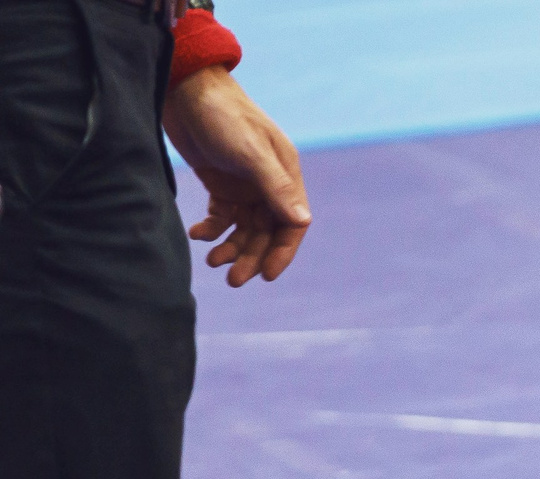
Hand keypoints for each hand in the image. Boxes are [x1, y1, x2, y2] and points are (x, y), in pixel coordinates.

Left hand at [160, 68, 308, 284]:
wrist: (185, 86)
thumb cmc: (223, 115)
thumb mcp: (250, 152)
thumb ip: (275, 187)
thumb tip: (302, 223)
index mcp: (285, 176)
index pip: (292, 225)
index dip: (282, 253)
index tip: (266, 276)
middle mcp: (268, 184)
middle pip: (266, 233)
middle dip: (251, 257)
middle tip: (233, 280)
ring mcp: (244, 185)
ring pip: (244, 229)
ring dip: (231, 248)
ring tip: (212, 263)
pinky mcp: (219, 182)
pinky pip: (221, 217)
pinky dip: (211, 229)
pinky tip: (197, 235)